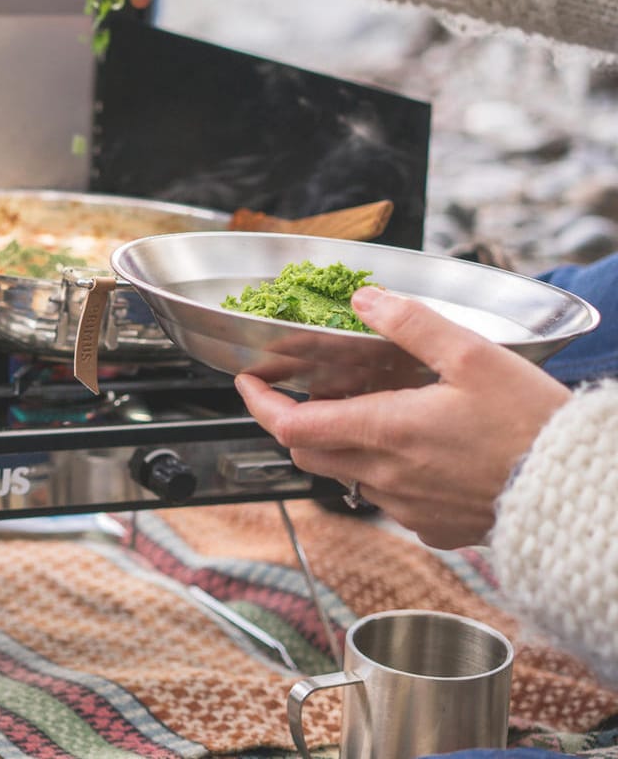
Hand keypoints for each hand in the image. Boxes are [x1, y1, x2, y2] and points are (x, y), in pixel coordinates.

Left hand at [235, 286, 572, 548]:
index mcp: (385, 431)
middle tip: (310, 393)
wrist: (579, 493)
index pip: (290, 425)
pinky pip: (390, 500)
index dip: (259, 403)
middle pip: (309, 452)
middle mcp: (386, 476)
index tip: (248, 382)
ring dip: (346, 446)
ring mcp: (408, 508)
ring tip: (376, 414)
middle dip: (296, 422)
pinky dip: (387, 473)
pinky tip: (421, 451)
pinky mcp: (435, 528)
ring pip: (348, 476)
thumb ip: (412, 324)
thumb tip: (366, 300)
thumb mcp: (474, 356)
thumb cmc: (532, 425)